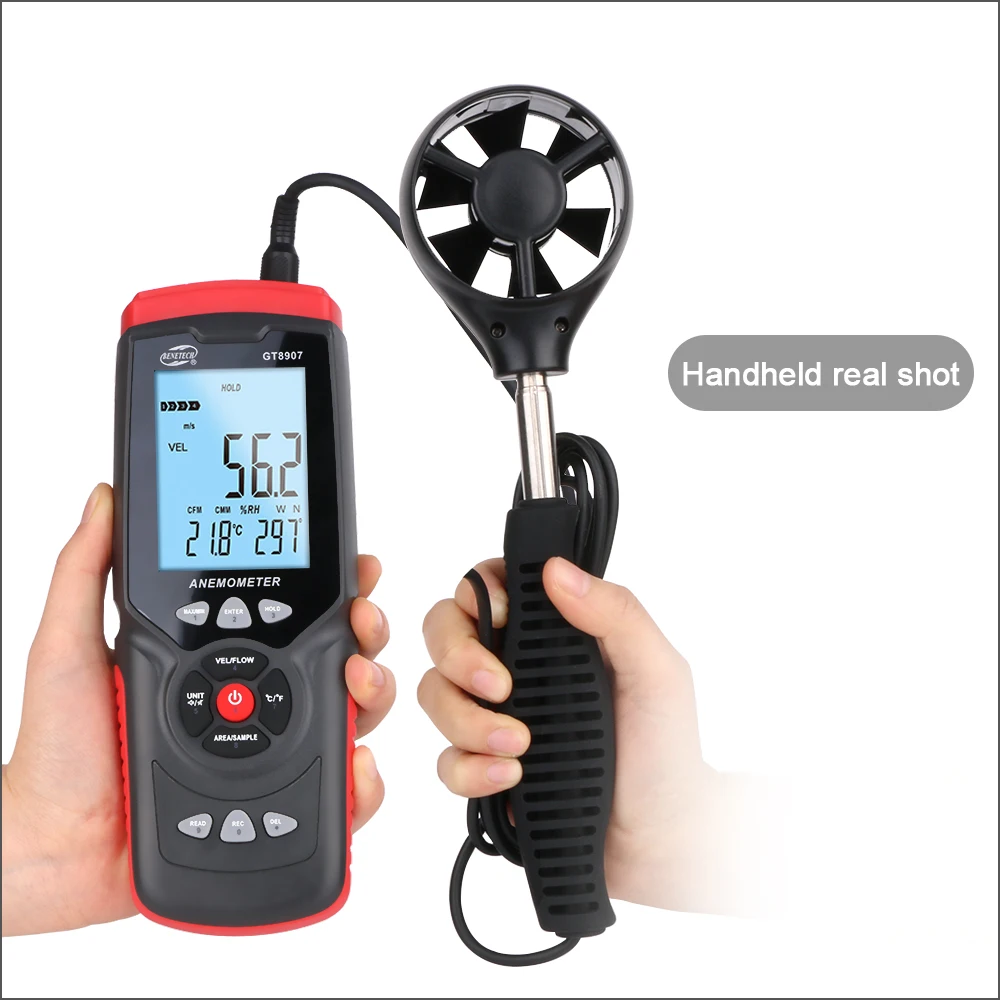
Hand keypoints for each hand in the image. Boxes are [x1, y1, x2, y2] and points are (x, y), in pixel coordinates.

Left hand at [2, 483, 395, 935]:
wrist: (51, 848)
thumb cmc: (57, 751)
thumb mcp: (68, 645)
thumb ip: (84, 571)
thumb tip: (103, 498)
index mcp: (217, 657)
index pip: (290, 611)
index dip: (333, 588)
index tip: (358, 567)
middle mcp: (253, 701)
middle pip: (336, 657)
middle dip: (366, 633)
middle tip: (363, 624)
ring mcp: (269, 753)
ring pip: (351, 716)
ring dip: (374, 694)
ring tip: (360, 686)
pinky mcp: (280, 808)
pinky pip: (340, 796)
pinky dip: (363, 782)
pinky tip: (356, 765)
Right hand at [419, 556, 775, 915]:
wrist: (660, 839)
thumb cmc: (667, 751)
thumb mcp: (657, 672)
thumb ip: (616, 613)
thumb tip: (557, 570)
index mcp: (556, 632)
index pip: (491, 585)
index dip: (480, 592)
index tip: (500, 615)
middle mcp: (518, 665)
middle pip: (444, 631)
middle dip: (459, 656)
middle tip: (501, 687)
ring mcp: (496, 715)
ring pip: (434, 694)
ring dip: (466, 719)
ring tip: (518, 746)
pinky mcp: (484, 767)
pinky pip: (444, 759)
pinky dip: (469, 768)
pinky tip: (508, 777)